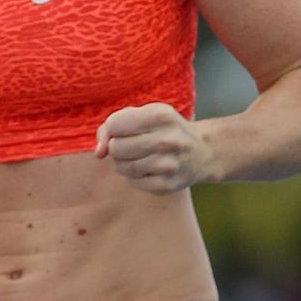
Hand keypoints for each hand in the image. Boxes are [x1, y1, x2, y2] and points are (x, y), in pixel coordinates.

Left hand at [93, 103, 214, 194]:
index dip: (113, 128)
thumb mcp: (143, 115)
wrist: (201, 151)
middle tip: (131, 144)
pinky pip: (132, 182)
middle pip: (116, 147)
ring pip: (121, 167)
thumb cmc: (162, 129)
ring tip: (137, 156)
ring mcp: (169, 165)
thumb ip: (111, 125)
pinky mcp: (167, 186)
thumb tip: (98, 153)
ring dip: (122, 162)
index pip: (115, 124)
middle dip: (117, 146)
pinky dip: (132, 175)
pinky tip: (145, 168)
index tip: (125, 129)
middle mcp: (168, 140)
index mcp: (161, 115)